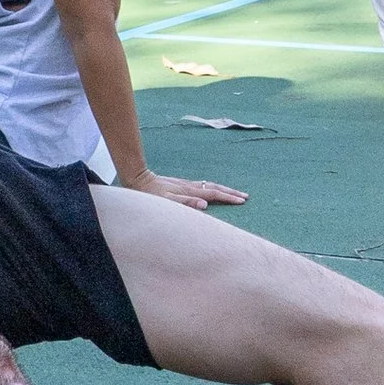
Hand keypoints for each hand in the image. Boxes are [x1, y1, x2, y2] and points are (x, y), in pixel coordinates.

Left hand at [121, 166, 247, 210]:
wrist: (138, 180)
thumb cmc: (150, 195)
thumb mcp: (166, 202)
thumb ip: (186, 203)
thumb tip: (205, 205)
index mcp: (189, 191)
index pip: (214, 194)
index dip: (228, 198)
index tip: (242, 201)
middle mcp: (190, 186)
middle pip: (215, 188)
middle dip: (231, 192)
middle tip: (245, 197)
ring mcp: (185, 184)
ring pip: (209, 186)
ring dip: (223, 190)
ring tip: (234, 194)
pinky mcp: (180, 184)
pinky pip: (202, 186)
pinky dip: (212, 188)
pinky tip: (211, 191)